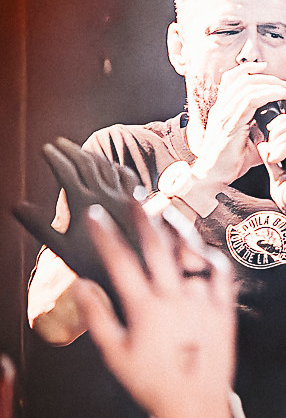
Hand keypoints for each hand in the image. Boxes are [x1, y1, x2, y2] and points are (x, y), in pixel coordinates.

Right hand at [13, 139, 148, 303]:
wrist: (138, 275)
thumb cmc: (94, 265)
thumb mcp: (61, 247)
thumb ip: (38, 226)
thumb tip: (14, 205)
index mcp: (84, 202)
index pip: (66, 171)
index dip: (54, 157)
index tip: (45, 148)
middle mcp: (107, 195)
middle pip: (87, 163)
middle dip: (71, 150)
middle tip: (59, 142)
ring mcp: (126, 198)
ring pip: (108, 168)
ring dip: (93, 155)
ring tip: (81, 150)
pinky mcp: (140, 205)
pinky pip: (129, 179)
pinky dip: (117, 168)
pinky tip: (113, 167)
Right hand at [69, 201, 236, 417]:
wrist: (197, 404)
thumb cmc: (152, 383)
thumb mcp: (115, 354)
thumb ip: (97, 317)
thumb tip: (82, 285)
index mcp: (145, 308)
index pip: (120, 261)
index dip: (106, 234)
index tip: (96, 215)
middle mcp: (176, 299)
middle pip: (158, 247)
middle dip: (143, 217)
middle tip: (134, 195)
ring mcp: (204, 302)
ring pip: (192, 254)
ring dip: (178, 229)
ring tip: (166, 212)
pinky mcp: (225, 310)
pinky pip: (221, 275)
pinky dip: (211, 257)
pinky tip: (202, 248)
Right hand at [187, 62, 285, 185]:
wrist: (213, 177)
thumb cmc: (230, 162)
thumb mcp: (248, 141)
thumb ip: (258, 129)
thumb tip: (276, 123)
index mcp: (221, 110)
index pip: (231, 80)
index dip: (248, 70)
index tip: (266, 69)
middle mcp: (220, 109)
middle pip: (240, 79)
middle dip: (265, 77)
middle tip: (284, 83)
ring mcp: (223, 115)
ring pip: (246, 86)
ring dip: (270, 84)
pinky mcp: (229, 124)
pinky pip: (250, 100)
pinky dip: (269, 94)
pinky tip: (281, 96)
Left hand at [257, 111, 285, 229]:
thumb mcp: (278, 183)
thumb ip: (271, 165)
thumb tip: (263, 146)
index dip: (277, 125)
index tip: (265, 136)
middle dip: (276, 132)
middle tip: (269, 151)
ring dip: (280, 139)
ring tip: (273, 157)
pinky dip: (285, 147)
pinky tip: (278, 159)